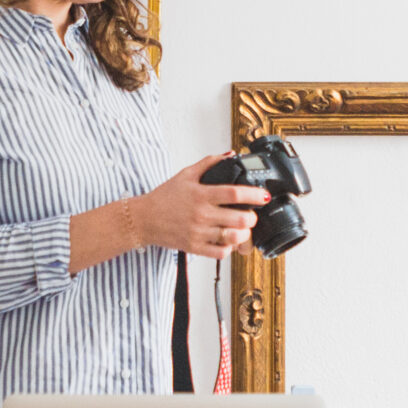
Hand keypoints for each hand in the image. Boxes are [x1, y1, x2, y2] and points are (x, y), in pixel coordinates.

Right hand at [136, 153, 268, 260]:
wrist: (144, 219)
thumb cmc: (165, 196)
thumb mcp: (186, 174)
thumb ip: (209, 163)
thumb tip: (230, 155)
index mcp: (201, 194)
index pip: (234, 194)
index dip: (254, 195)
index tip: (264, 196)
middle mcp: (201, 214)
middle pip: (239, 219)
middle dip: (252, 218)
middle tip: (252, 214)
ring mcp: (198, 233)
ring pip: (233, 238)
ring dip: (245, 234)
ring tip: (244, 229)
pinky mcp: (194, 247)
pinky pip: (220, 253)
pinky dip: (230, 248)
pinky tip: (229, 241)